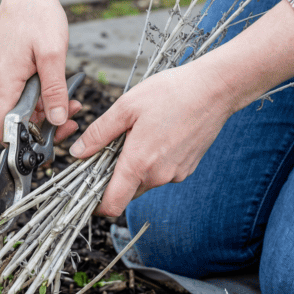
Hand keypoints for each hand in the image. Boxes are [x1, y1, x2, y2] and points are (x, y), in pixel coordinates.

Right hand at [0, 0, 80, 144]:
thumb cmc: (38, 16)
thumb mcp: (53, 55)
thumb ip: (54, 91)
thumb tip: (56, 121)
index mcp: (2, 82)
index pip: (2, 129)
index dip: (24, 141)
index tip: (49, 141)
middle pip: (14, 120)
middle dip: (44, 124)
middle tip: (71, 118)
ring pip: (19, 107)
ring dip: (45, 109)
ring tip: (71, 101)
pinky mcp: (5, 70)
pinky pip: (19, 93)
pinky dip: (39, 96)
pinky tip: (58, 88)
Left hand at [69, 59, 232, 216]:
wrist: (215, 89)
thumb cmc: (171, 93)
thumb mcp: (126, 107)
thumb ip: (99, 133)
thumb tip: (77, 152)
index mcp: (139, 163)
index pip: (112, 205)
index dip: (96, 205)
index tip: (87, 192)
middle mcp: (159, 175)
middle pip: (126, 192)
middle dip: (113, 177)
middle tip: (110, 149)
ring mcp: (175, 174)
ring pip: (144, 181)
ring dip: (134, 167)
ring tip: (136, 136)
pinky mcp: (187, 168)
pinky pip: (161, 173)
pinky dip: (152, 161)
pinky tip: (156, 136)